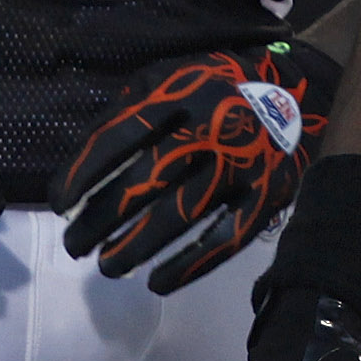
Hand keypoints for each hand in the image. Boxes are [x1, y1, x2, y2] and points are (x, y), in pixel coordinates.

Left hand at [57, 41, 337, 292]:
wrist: (300, 89)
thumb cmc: (216, 88)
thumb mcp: (169, 78)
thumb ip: (128, 112)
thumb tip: (80, 171)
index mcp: (179, 91)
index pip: (117, 138)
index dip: (82, 175)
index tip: (60, 205)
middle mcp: (211, 125)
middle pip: (144, 182)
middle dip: (101, 220)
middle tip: (74, 246)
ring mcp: (243, 162)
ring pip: (180, 215)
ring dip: (136, 247)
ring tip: (107, 266)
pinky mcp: (268, 194)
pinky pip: (223, 239)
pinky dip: (189, 265)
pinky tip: (158, 283)